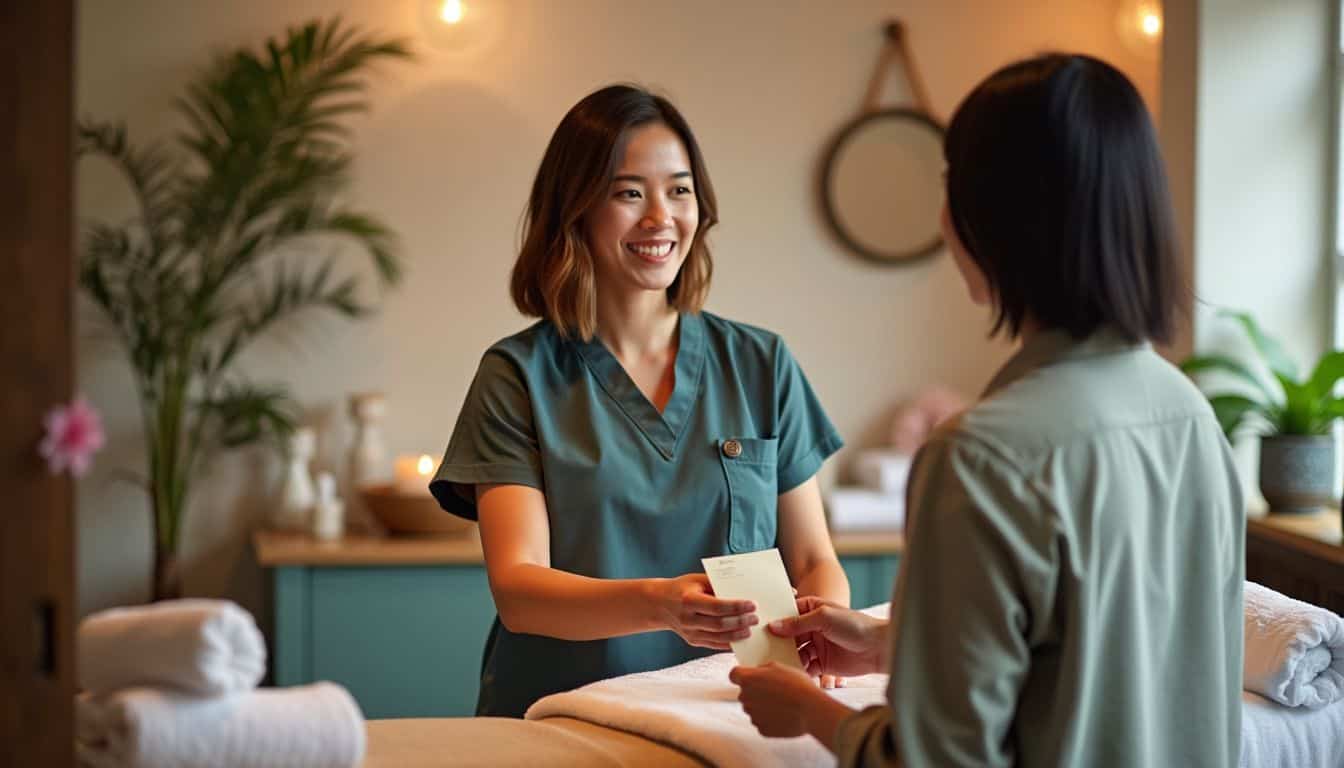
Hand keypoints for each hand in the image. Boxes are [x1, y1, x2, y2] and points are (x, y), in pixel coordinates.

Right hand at [650, 574, 756, 649]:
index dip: (736, 607)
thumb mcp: (697, 580)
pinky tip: (740, 638)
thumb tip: (741, 591)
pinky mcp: (692, 641)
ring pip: (718, 638)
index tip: (752, 605)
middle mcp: (687, 618)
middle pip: (719, 624)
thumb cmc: (682, 588)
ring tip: (750, 629)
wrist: (660, 604)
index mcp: (688, 600)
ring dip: (737, 635)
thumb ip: (717, 585)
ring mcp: (689, 632)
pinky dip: (729, 643)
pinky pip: (714, 645)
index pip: (717, 606)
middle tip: (755, 618)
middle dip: (740, 622)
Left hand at [730, 662, 850, 741]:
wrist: (811, 710)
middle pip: (745, 693)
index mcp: (748, 679)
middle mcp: (745, 697)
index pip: (734, 675)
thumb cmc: (797, 686)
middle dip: (755, 691)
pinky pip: (762, 722)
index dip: (741, 675)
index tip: (750, 676)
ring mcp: (753, 715)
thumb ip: (764, 668)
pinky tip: (783, 714)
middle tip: (774, 690)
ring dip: (763, 706)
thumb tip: (759, 672)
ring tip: (782, 703)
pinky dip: (770, 719)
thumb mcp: (781, 667)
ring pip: (754, 708)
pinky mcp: (761, 729)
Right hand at [769, 596, 886, 676]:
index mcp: (812, 610)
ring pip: (794, 652)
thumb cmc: (855, 625)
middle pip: (788, 635)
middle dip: (777, 642)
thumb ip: (798, 622)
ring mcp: (816, 646)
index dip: (774, 620)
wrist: (879, 648)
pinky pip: (804, 666)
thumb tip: (773, 626)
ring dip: (786, 657)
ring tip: (775, 663)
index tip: (757, 627)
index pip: (787, 614)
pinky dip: (798, 670)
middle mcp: (812, 627)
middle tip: (761, 649)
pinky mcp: (822, 664)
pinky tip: (791, 673)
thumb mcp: (824, 617)